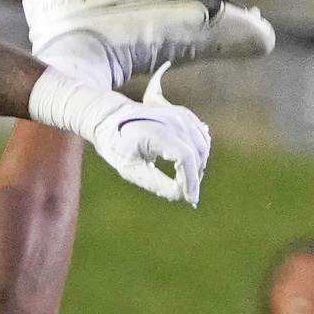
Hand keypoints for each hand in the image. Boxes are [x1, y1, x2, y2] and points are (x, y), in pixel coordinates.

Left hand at [89, 63, 209, 205]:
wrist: (110, 118)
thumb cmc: (117, 145)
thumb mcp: (130, 169)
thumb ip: (155, 183)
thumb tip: (180, 196)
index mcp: (158, 132)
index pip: (186, 157)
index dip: (191, 181)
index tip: (190, 199)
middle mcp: (173, 120)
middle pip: (197, 152)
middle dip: (194, 176)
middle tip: (184, 193)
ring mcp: (180, 115)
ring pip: (203, 145)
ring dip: (198, 165)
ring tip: (185, 181)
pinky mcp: (184, 115)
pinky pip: (201, 136)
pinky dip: (199, 153)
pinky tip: (188, 165)